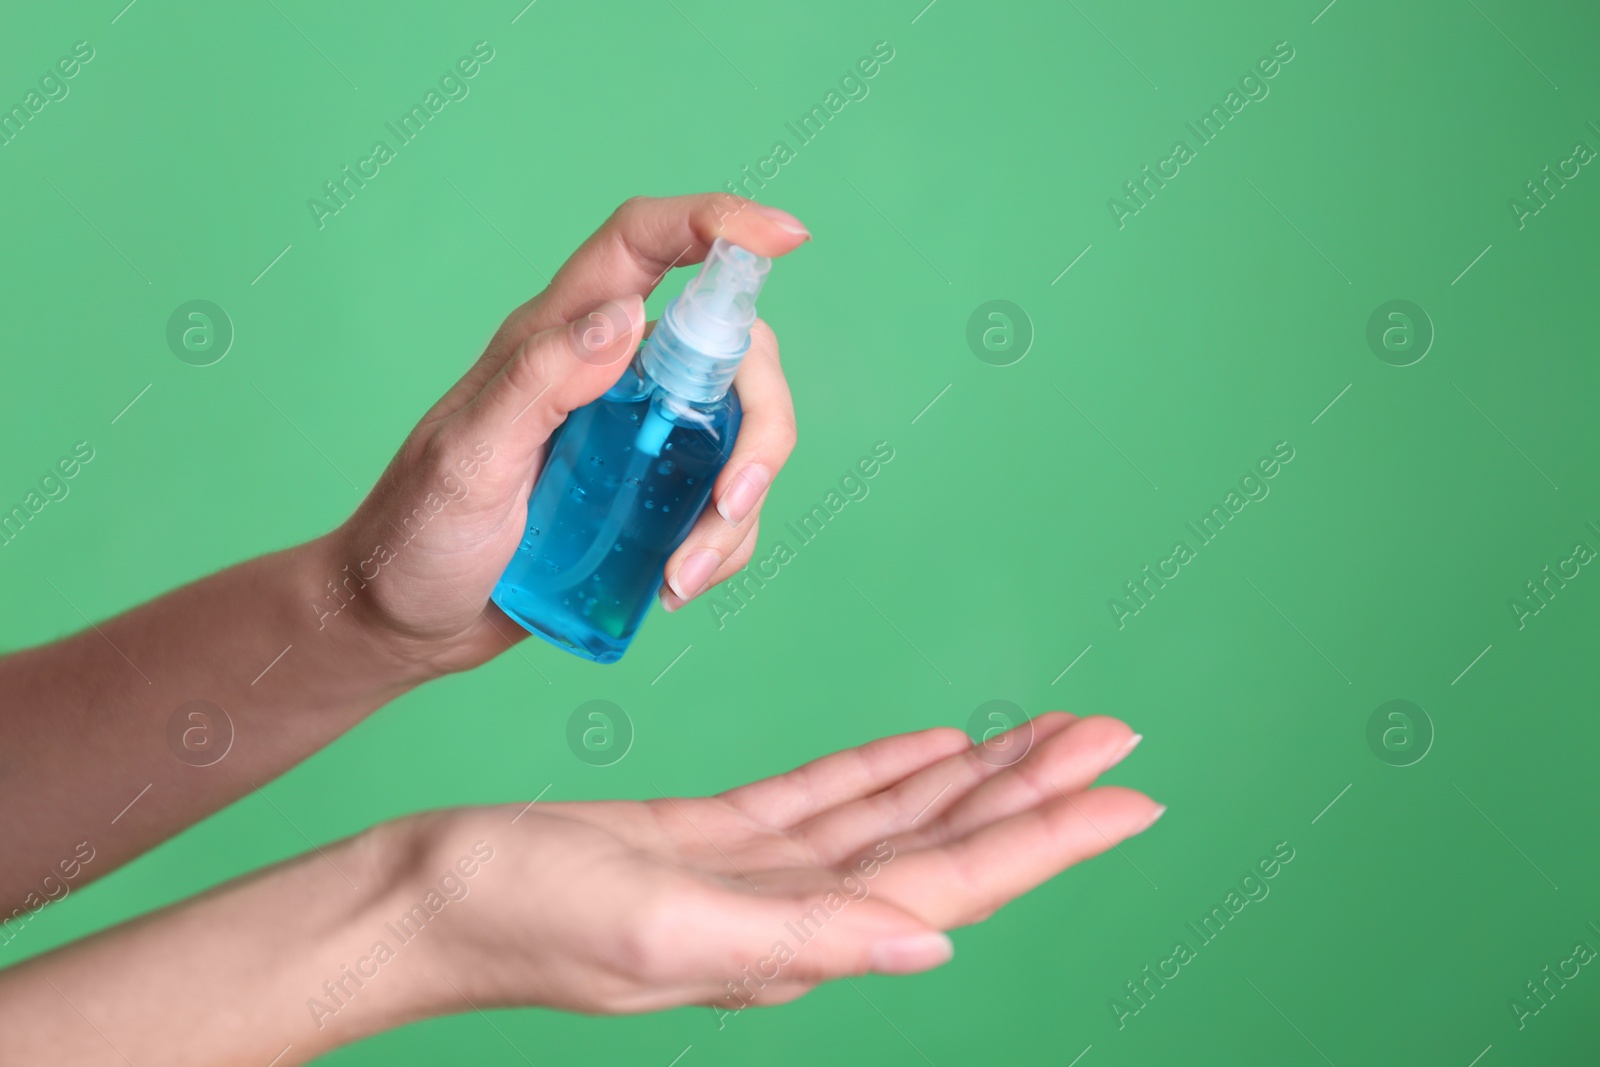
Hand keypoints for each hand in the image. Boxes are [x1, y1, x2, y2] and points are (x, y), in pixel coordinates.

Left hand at [327, 194, 809, 674]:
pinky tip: (671, 586)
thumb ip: (539, 382)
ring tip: (680, 576)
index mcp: (559, 336)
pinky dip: (720, 547)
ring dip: (736, 511)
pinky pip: (723, 504)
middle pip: (733, 353)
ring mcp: (639, 436)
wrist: (404, 619)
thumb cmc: (417, 532)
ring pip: (741, 435)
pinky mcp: (652, 496)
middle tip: (732, 502)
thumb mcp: (467, 459)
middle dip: (759, 428)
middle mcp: (612, 373)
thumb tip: (627, 316)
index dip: (717, 222)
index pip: (646, 244)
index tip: (786, 236)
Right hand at [397, 713, 1159, 1015]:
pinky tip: (931, 747)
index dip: (1046, 840)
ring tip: (1048, 734)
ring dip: (975, 774)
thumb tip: (926, 943)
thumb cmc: (519, 917)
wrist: (419, 899)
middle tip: (1115, 739)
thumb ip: (800, 939)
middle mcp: (795, 912)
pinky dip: (885, 767)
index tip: (1131, 797)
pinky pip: (825, 796)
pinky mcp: (715, 837)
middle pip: (944, 844)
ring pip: (895, 815)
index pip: (952, 882)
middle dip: (1035, 794)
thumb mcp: (663, 930)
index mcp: (795, 939)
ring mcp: (758, 874)